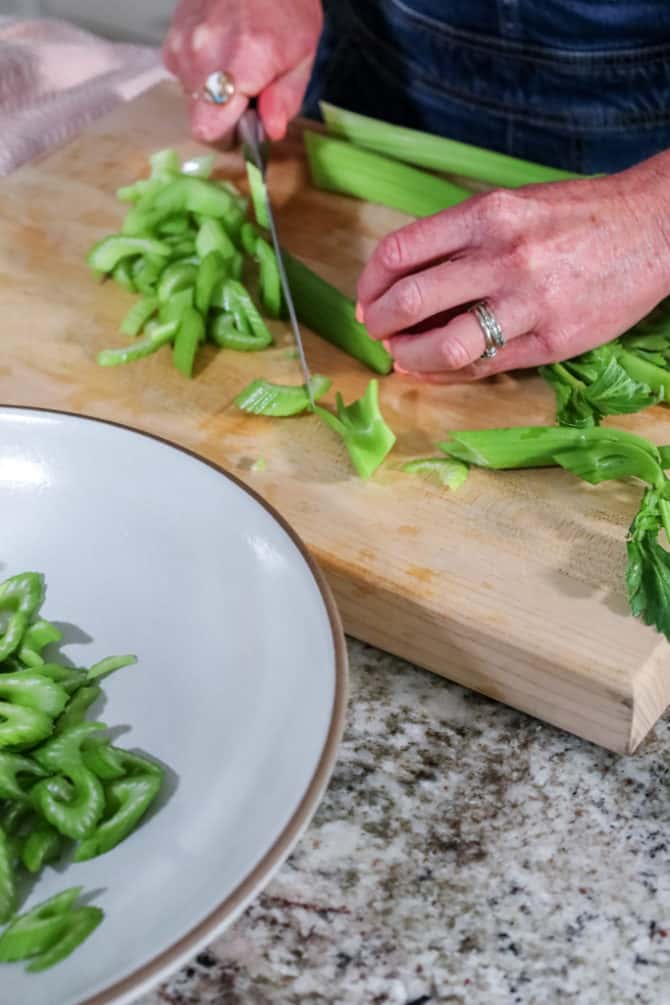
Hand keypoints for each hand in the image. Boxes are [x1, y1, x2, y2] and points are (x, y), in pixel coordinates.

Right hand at [164, 0, 321, 142]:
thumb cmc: (287, 5)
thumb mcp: (303, 55)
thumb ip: (286, 98)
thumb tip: (271, 131)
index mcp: (239, 64)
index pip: (209, 130)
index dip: (227, 138)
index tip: (243, 129)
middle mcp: (202, 56)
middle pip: (197, 117)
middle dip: (221, 117)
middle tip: (246, 96)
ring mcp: (182, 43)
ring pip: (189, 95)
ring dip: (211, 93)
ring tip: (235, 66)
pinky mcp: (172, 33)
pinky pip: (181, 70)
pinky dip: (200, 70)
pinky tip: (220, 50)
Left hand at [356, 156, 669, 380]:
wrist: (654, 226)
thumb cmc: (575, 216)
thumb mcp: (511, 207)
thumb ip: (458, 240)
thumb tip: (402, 283)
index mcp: (487, 215)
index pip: (399, 252)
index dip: (370, 283)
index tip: (369, 297)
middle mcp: (504, 257)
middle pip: (411, 301)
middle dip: (379, 323)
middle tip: (377, 330)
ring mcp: (530, 303)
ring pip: (445, 345)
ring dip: (409, 356)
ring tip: (402, 355)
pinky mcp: (553, 341)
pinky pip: (485, 368)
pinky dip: (446, 375)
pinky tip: (432, 371)